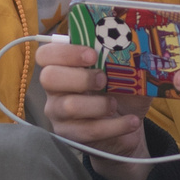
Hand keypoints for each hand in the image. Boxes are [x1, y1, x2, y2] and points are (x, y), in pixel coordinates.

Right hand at [33, 37, 151, 179]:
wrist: (129, 122)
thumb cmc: (122, 91)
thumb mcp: (126, 71)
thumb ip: (123, 56)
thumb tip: (133, 44)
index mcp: (63, 66)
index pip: (46, 54)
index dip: (65, 52)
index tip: (93, 55)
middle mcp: (55, 89)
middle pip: (48, 78)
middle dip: (80, 77)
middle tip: (103, 80)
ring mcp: (58, 113)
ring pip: (69, 106)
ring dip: (99, 104)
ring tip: (115, 104)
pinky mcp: (69, 135)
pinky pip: (87, 130)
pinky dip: (114, 126)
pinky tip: (131, 122)